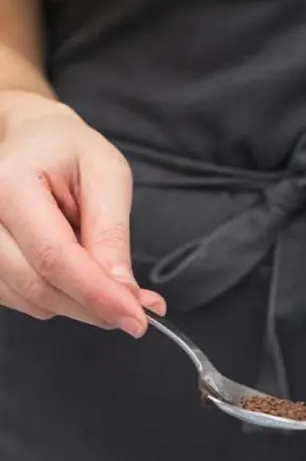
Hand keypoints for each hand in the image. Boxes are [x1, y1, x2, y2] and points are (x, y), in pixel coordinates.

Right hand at [0, 92, 164, 335]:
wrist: (32, 141)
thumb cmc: (69, 151)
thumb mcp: (107, 174)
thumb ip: (112, 233)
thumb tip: (124, 290)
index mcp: (9, 183)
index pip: (54, 258)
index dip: (98, 295)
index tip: (137, 319)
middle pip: (40, 287)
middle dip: (94, 307)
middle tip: (136, 309)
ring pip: (30, 300)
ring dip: (79, 306)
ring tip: (108, 283)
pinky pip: (22, 300)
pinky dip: (59, 301)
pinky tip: (78, 279)